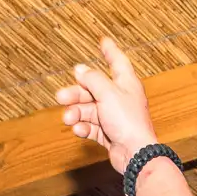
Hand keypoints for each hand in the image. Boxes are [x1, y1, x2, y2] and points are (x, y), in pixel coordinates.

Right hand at [56, 37, 158, 171]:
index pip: (117, 61)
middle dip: (76, 93)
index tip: (103, 41)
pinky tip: (79, 130)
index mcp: (126, 83)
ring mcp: (115, 117)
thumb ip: (93, 79)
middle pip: (94, 89)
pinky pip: (92, 127)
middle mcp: (121, 98)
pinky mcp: (110, 134)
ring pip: (89, 110)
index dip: (110, 51)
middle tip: (61, 96)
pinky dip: (83, 128)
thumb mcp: (108, 93)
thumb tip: (81, 70)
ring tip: (68, 119)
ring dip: (76, 113)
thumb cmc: (128, 122)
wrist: (135, 154)